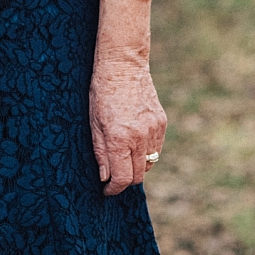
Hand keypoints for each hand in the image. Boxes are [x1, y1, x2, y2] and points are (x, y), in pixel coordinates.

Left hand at [89, 54, 166, 195]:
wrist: (123, 65)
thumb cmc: (101, 92)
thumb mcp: (93, 123)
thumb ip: (100, 153)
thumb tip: (105, 178)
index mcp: (119, 137)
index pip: (121, 178)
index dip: (113, 189)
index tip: (106, 190)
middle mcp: (139, 137)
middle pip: (137, 176)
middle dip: (124, 181)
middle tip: (112, 176)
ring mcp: (153, 130)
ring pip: (148, 164)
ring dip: (136, 167)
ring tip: (122, 157)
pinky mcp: (161, 123)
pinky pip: (156, 149)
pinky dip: (145, 153)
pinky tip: (133, 143)